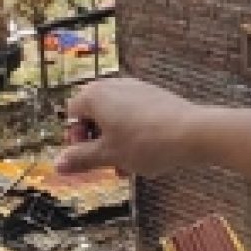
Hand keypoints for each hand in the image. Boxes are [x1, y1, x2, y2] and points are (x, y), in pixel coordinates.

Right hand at [54, 77, 201, 177]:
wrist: (193, 133)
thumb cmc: (145, 143)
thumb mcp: (109, 155)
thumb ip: (81, 159)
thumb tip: (57, 165)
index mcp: (95, 95)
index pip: (72, 114)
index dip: (75, 138)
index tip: (86, 158)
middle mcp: (113, 85)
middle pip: (94, 115)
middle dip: (97, 142)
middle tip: (108, 165)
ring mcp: (136, 88)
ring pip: (115, 117)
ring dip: (116, 141)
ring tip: (128, 165)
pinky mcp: (155, 95)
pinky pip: (134, 114)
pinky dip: (133, 133)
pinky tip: (146, 153)